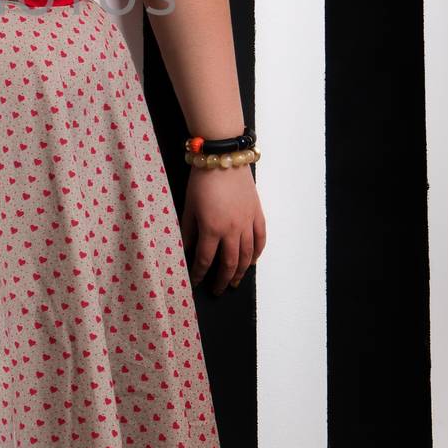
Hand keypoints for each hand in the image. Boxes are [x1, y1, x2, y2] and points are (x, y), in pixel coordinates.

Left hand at [179, 164, 265, 295]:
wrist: (223, 157)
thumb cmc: (201, 180)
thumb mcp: (188, 206)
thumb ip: (189, 230)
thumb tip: (186, 250)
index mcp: (212, 229)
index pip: (206, 259)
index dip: (200, 274)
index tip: (197, 282)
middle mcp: (232, 230)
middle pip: (230, 263)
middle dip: (223, 279)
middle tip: (218, 290)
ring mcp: (247, 222)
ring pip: (247, 255)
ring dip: (242, 271)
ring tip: (236, 282)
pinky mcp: (257, 213)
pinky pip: (260, 238)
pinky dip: (257, 252)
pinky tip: (253, 261)